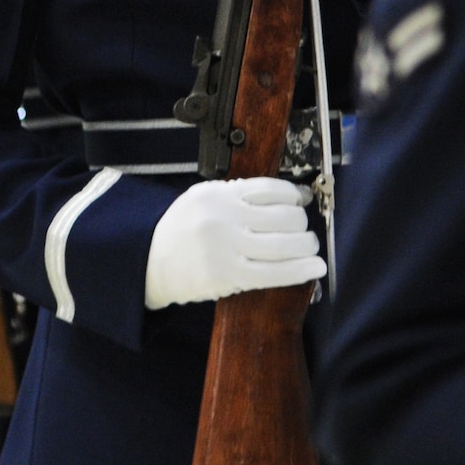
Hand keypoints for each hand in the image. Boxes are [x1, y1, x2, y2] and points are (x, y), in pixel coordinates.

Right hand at [145, 177, 324, 311]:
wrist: (148, 262)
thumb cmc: (182, 231)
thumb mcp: (204, 199)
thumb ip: (241, 196)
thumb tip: (295, 197)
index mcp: (218, 194)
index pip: (271, 189)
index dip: (295, 195)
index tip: (303, 201)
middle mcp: (223, 217)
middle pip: (284, 216)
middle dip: (302, 223)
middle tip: (304, 230)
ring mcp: (225, 247)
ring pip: (285, 244)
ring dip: (307, 246)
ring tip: (310, 248)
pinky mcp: (229, 276)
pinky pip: (276, 272)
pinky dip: (302, 270)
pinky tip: (315, 268)